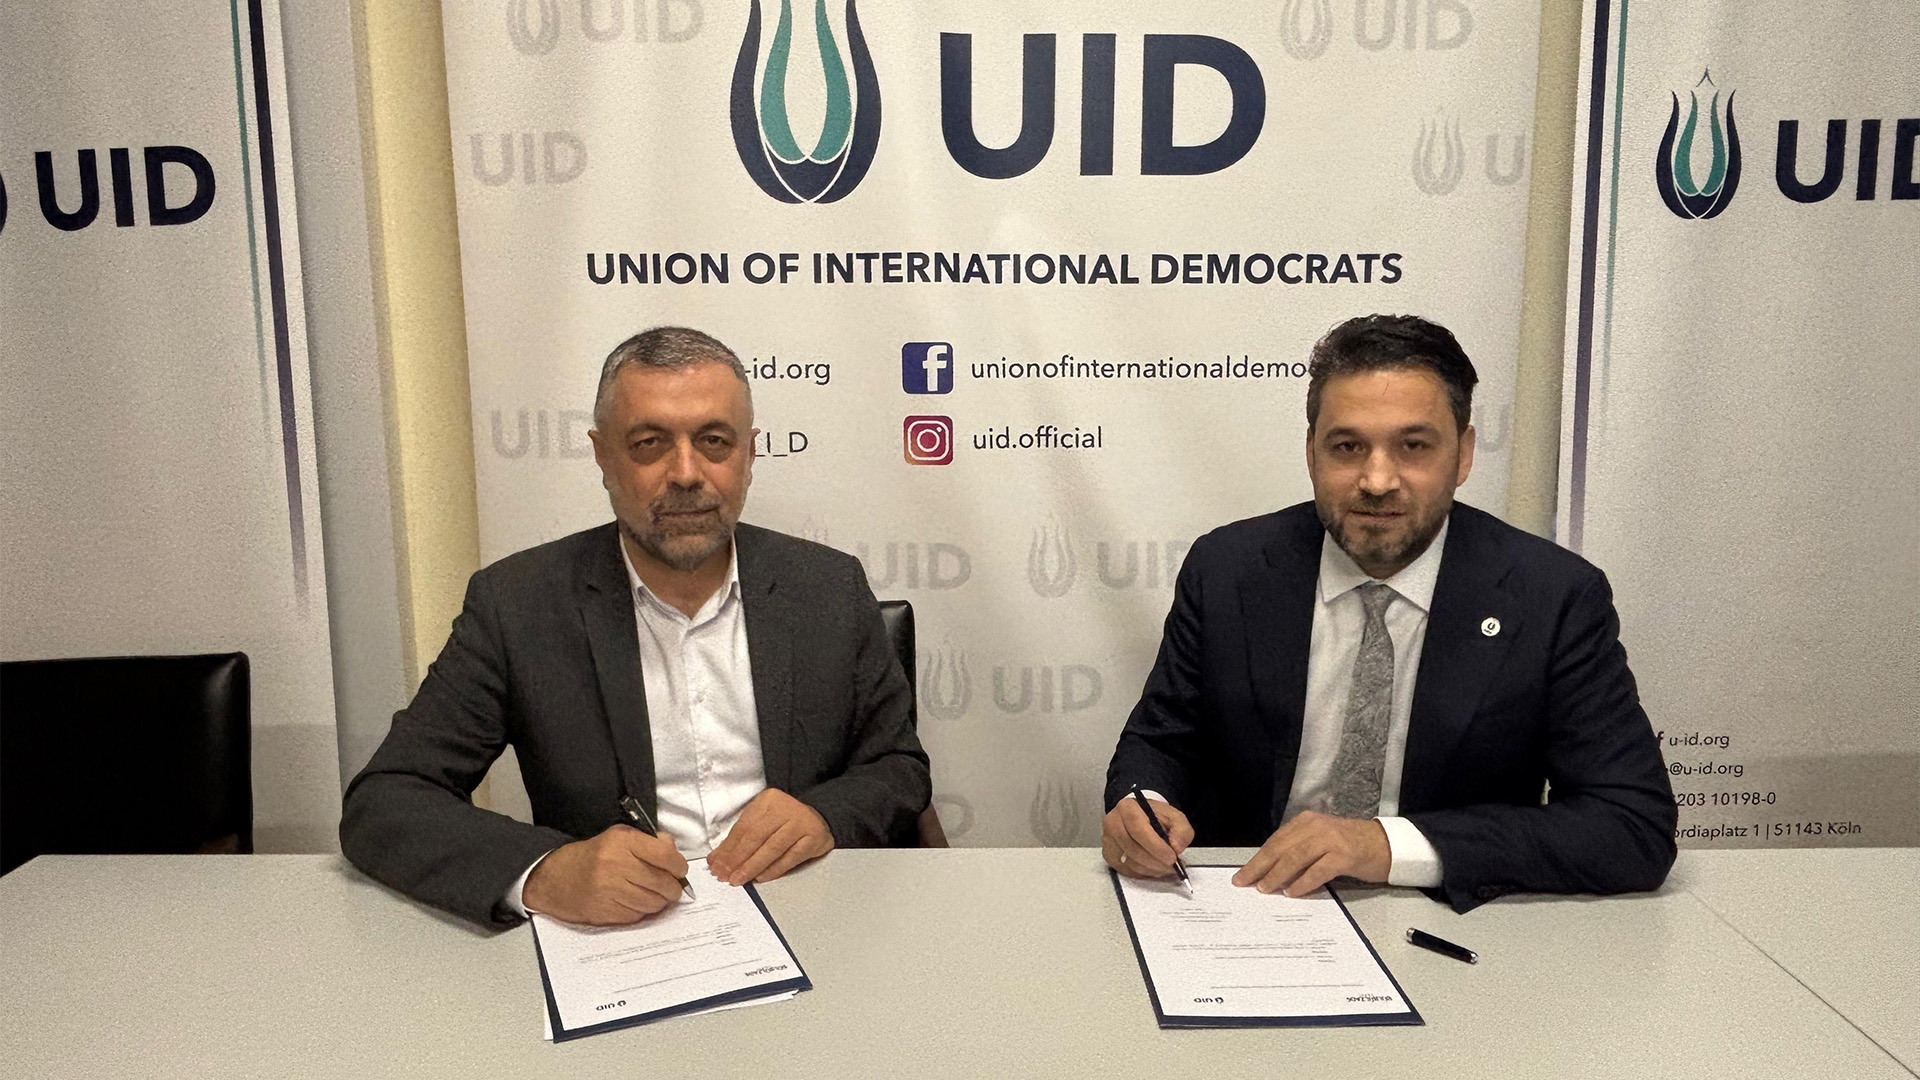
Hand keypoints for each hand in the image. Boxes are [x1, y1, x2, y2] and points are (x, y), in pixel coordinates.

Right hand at [522, 824, 689, 924]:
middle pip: (662, 882)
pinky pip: (638, 915)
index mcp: (622, 842)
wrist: (558, 878)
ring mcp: (610, 891)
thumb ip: (649, 840)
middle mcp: (616, 865)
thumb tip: (673, 851)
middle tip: (673, 887)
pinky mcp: (605, 911)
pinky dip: (643, 910)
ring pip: (653, 902)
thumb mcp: (619, 836)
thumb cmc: (594, 855)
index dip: (678, 865)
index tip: (679, 869)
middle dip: (673, 887)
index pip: (664, 855)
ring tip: (656, 894)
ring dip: (660, 901)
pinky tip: (637, 901)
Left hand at [706, 788, 834, 885]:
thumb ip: (739, 838)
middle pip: (756, 837)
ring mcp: (801, 823)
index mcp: (768, 800)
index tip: (716, 865)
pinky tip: (760, 878)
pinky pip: (790, 857)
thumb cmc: (784, 820)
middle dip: (737, 859)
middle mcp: (785, 808)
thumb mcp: (761, 819)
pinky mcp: (813, 838)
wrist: (819, 816)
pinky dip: (774, 869)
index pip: (744, 826)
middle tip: (724, 875)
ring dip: (752, 867)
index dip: (728, 848)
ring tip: (738, 880)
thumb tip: (716, 859)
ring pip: (772, 848)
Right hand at [1101, 797, 1192, 878]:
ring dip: (1151, 869)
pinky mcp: (1109, 855)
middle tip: (1172, 866)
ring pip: (1129, 862)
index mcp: (1127, 808)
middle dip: (1155, 861)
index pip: (1138, 829)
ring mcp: (1108, 840)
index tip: (1172, 857)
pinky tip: (1153, 868)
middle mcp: (1113, 823)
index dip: (1156, 846)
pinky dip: (1143, 873)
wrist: (1140, 817)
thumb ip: (1181, 830)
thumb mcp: (1174, 817)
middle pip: (1132, 848)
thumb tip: (1176, 847)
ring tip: (1165, 867)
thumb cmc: (1155, 817)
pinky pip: (1126, 870)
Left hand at [1232, 810, 1390, 895]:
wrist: (1386, 844)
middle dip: (1260, 867)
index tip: (1242, 874)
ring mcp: (1331, 839)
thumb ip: (1298, 850)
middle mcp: (1316, 826)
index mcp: (1306, 821)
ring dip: (1277, 875)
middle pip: (1281, 848)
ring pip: (1295, 858)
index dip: (1257, 859)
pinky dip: (1303, 882)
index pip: (1275, 841)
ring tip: (1265, 889)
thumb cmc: (1351, 845)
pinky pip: (1318, 870)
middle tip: (1244, 883)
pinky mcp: (1344, 855)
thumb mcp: (1320, 841)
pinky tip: (1292, 892)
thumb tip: (1270, 872)